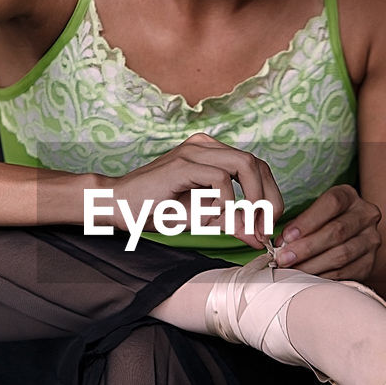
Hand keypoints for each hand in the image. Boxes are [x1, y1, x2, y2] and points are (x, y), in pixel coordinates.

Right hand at [108, 133, 283, 248]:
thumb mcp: (201, 218)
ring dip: (254, 198)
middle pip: (257, 163)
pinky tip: (218, 215)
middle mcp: (206, 146)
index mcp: (211, 153)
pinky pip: (219, 178)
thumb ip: (230, 222)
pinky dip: (226, 200)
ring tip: (249, 224)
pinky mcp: (182, 163)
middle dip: (269, 198)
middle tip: (266, 227)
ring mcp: (193, 151)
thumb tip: (258, 238)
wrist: (116, 205)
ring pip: (244, 164)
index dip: (270, 195)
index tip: (267, 225)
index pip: (256, 167)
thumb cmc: (154, 210)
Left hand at [273, 184, 381, 278]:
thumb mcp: (313, 214)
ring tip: (292, 271)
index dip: (307, 221)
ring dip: (312, 265)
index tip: (286, 237)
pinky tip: (307, 279)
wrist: (349, 238)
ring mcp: (371, 240)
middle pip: (337, 231)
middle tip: (284, 258)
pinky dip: (323, 277)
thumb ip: (298, 225)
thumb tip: (281, 245)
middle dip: (306, 247)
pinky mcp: (370, 262)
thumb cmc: (322, 223)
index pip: (331, 204)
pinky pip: (346, 272)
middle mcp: (366, 215)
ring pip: (342, 254)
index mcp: (349, 196)